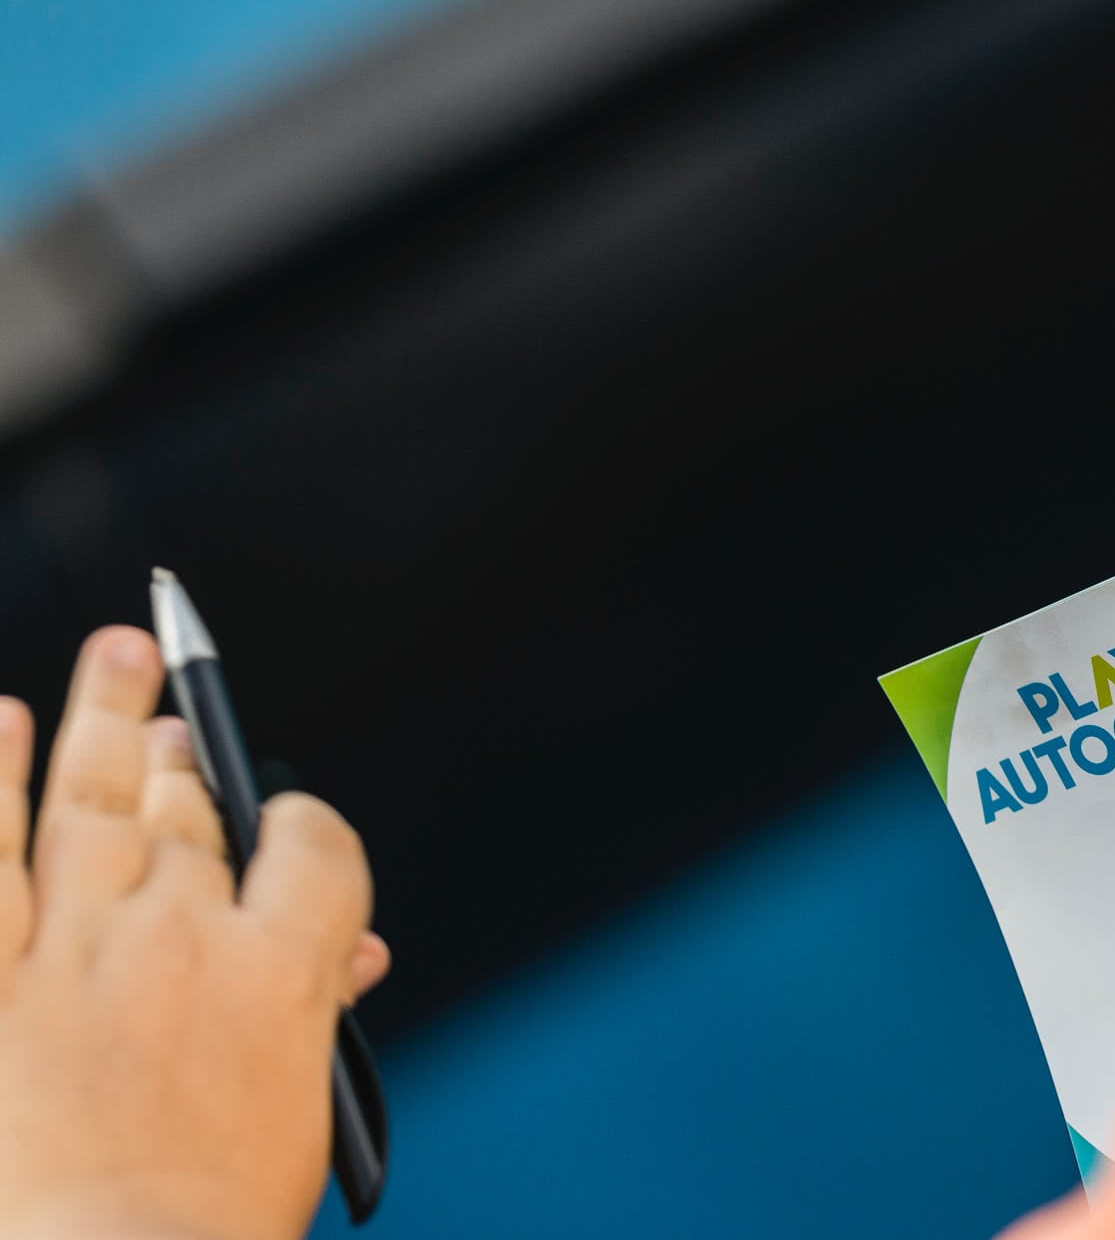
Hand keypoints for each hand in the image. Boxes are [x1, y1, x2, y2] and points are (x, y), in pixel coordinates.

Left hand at [0, 627, 389, 1239]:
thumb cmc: (207, 1221)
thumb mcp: (296, 1109)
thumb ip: (318, 1010)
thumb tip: (355, 953)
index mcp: (280, 970)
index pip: (311, 845)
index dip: (299, 823)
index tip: (283, 823)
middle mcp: (181, 936)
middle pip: (190, 810)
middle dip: (186, 755)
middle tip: (173, 720)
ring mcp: (74, 951)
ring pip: (88, 802)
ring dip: (103, 718)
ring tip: (118, 655)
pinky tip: (0, 722)